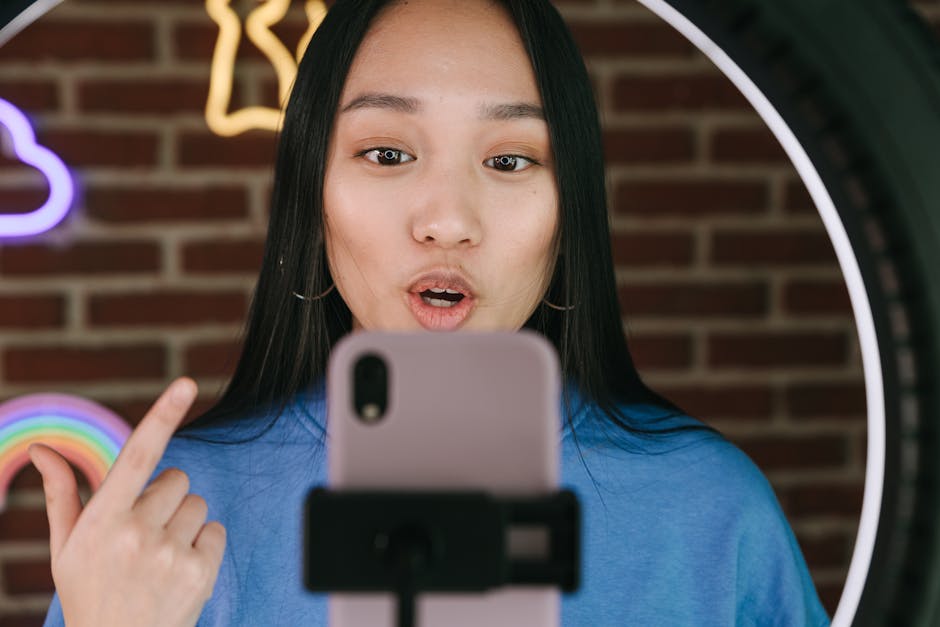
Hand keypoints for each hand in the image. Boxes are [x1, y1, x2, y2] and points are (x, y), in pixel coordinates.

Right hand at [29, 378, 225, 626]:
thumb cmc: (90, 593)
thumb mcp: (66, 548)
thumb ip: (62, 494)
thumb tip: (42, 449)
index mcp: (102, 520)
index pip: (138, 455)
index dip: (163, 415)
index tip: (187, 384)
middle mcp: (137, 533)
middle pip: (177, 478)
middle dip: (165, 497)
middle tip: (143, 533)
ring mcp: (171, 553)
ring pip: (198, 503)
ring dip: (183, 521)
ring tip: (159, 556)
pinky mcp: (200, 571)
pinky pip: (215, 530)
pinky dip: (202, 545)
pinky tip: (178, 570)